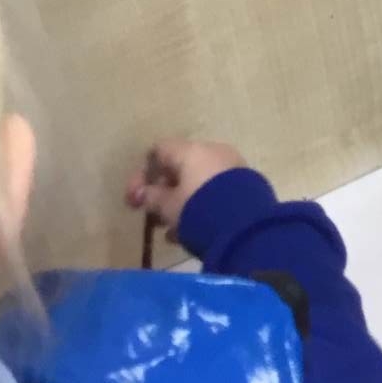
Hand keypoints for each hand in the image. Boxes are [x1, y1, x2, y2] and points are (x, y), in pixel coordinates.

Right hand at [126, 138, 247, 244]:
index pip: (160, 150)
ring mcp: (232, 166)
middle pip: (180, 166)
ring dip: (180, 203)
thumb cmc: (198, 210)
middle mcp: (213, 152)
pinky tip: (189, 232)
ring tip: (170, 230)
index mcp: (191, 150)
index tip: (135, 198)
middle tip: (153, 216)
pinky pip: (215, 191)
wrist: (245, 226)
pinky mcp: (245, 185)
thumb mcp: (168, 207)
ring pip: (197, 181)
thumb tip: (143, 193)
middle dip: (163, 191)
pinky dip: (200, 206)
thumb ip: (152, 198)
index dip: (143, 173)